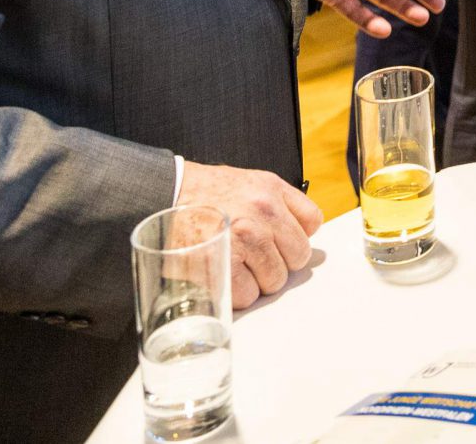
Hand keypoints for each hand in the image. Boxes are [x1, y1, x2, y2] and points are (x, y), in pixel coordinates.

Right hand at [177, 161, 322, 307]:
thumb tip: (301, 231)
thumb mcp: (248, 182)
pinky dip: (235, 294)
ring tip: (235, 267)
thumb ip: (278, 202)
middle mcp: (263, 212)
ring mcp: (245, 239)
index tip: (282, 243)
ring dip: (257, 281)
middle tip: (254, 258)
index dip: (296, 236)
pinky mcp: (224, 264)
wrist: (163, 196)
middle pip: (297, 258)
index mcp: (272, 190)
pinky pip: (248, 294)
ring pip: (274, 280)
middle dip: (277, 262)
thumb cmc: (203, 194)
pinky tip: (222, 276)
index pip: (312, 222)